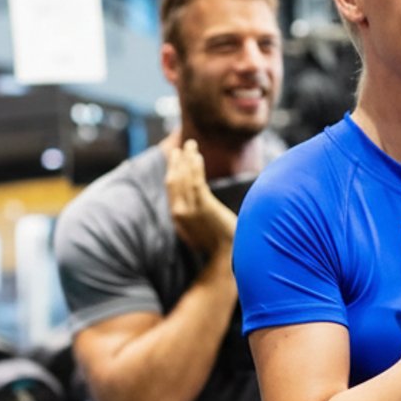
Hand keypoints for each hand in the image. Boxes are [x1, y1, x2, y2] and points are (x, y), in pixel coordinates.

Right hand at [166, 139, 235, 254]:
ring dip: (186, 158)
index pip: (171, 190)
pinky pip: (196, 181)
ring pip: (183, 177)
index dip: (172, 172)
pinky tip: (197, 155)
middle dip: (175, 162)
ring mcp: (190, 209)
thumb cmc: (220, 246)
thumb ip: (195, 218)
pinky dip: (194, 166)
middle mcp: (179, 213)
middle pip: (173, 180)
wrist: (228, 256)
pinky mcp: (203, 206)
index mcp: (177, 219)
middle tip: (179, 148)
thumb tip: (197, 207)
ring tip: (190, 145)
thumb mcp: (201, 232)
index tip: (175, 160)